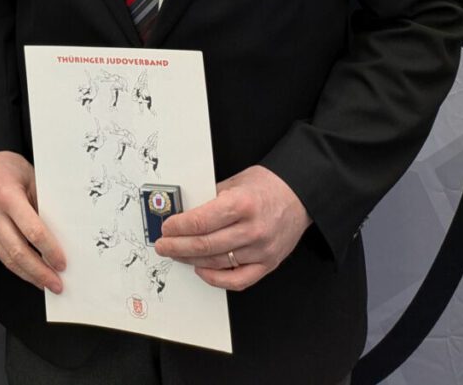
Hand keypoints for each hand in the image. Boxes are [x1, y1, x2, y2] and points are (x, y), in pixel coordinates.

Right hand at [0, 151, 64, 292]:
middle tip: (56, 283)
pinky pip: (0, 254)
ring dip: (28, 274)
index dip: (49, 249)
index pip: (32, 230)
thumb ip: (44, 206)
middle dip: (39, 271)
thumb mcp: (34, 179)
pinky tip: (30, 273)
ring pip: (6, 258)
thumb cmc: (12, 168)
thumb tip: (62, 235)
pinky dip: (16, 267)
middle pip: (17, 251)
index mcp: (7, 195)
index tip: (62, 262)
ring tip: (45, 283)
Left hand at [154, 165, 310, 290]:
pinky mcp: (268, 264)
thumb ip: (209, 199)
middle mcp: (253, 229)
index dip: (178, 227)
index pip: (201, 221)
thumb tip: (181, 213)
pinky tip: (201, 270)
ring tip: (176, 254)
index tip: (166, 228)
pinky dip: (216, 278)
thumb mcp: (233, 182)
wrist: (299, 195)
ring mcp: (262, 250)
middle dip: (177, 246)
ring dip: (191, 260)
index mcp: (242, 204)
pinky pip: (238, 280)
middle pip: (205, 245)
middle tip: (163, 245)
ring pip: (217, 262)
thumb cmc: (265, 186)